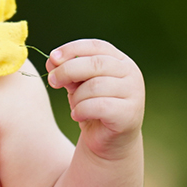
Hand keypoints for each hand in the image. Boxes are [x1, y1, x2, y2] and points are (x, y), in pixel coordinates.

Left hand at [45, 39, 143, 160]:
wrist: (108, 140)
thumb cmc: (92, 107)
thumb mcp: (77, 84)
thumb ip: (67, 70)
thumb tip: (52, 60)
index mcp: (120, 60)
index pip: (96, 46)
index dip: (72, 49)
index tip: (52, 58)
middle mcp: (131, 73)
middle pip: (95, 63)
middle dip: (67, 70)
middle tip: (52, 81)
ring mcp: (133, 93)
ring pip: (95, 86)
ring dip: (76, 97)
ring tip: (74, 106)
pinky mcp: (129, 113)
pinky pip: (98, 106)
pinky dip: (81, 110)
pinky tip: (76, 116)